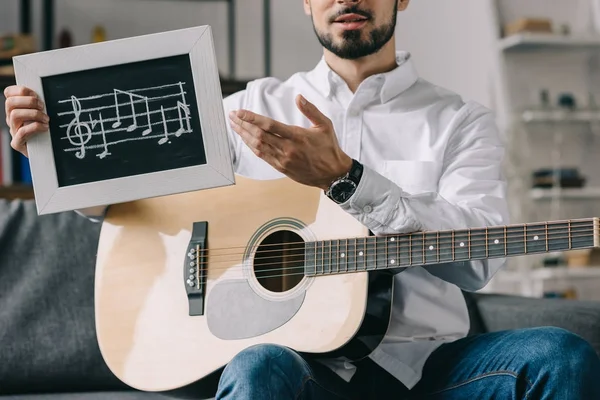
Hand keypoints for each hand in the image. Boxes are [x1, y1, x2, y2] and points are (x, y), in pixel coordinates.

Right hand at [4, 85, 48, 156]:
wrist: (46, 154)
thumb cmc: (46, 132)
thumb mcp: (43, 114)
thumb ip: (40, 104)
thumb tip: (46, 93)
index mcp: (15, 109)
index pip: (8, 93)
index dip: (21, 90)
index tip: (35, 94)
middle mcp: (11, 119)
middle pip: (10, 103)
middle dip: (28, 102)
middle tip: (43, 107)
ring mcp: (13, 131)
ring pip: (14, 115)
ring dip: (34, 114)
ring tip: (46, 119)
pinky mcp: (17, 144)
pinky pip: (21, 132)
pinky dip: (35, 127)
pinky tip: (45, 128)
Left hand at [228, 94, 351, 189]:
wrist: (333, 174)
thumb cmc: (329, 148)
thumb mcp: (325, 125)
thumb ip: (310, 110)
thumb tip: (298, 97)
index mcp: (297, 136)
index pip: (269, 125)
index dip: (252, 118)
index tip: (240, 112)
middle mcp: (287, 148)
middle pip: (258, 135)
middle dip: (243, 124)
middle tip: (232, 116)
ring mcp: (283, 159)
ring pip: (257, 146)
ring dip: (244, 135)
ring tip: (234, 125)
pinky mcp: (281, 167)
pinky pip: (262, 156)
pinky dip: (252, 147)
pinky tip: (245, 139)